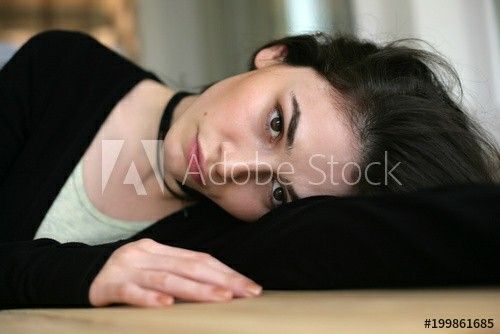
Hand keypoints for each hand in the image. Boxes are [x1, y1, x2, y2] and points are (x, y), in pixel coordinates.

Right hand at [88, 238, 261, 306]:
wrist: (79, 275)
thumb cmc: (124, 276)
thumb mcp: (151, 269)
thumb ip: (177, 273)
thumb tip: (217, 285)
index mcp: (159, 249)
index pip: (199, 259)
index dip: (226, 272)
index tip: (249, 286)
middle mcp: (145, 254)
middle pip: (189, 266)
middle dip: (221, 280)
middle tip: (246, 292)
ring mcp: (127, 268)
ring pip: (166, 278)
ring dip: (196, 289)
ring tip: (221, 298)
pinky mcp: (108, 285)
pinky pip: (131, 292)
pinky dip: (149, 298)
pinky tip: (167, 305)